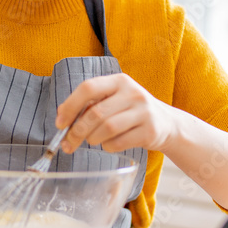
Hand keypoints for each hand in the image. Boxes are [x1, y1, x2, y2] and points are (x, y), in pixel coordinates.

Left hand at [56, 73, 178, 153]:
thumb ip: (90, 104)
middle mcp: (132, 93)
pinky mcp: (150, 131)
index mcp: (119, 81)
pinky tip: (109, 144)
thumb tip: (62, 117)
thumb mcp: (114, 100)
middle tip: (68, 143)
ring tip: (93, 140)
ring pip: (106, 129)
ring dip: (92, 139)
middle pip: (95, 113)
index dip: (70, 106)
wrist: (167, 124)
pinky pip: (118, 143)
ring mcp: (143, 112)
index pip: (88, 88)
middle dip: (76, 131)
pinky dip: (108, 147)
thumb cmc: (131, 112)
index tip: (59, 123)